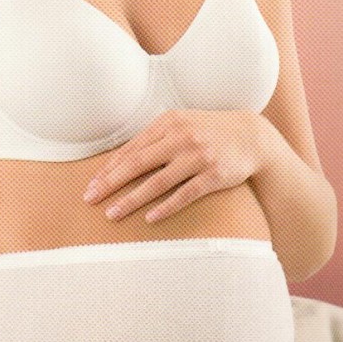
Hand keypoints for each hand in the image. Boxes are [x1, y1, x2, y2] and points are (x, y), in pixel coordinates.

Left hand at [82, 108, 264, 223]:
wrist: (252, 136)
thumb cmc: (208, 132)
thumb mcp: (181, 125)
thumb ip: (153, 139)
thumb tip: (117, 161)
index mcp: (168, 123)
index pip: (131, 149)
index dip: (109, 169)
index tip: (91, 184)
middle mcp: (181, 138)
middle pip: (137, 164)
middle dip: (110, 183)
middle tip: (90, 199)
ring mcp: (198, 157)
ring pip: (157, 182)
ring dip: (132, 200)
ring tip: (113, 214)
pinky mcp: (214, 175)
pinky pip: (184, 195)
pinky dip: (166, 207)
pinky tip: (149, 218)